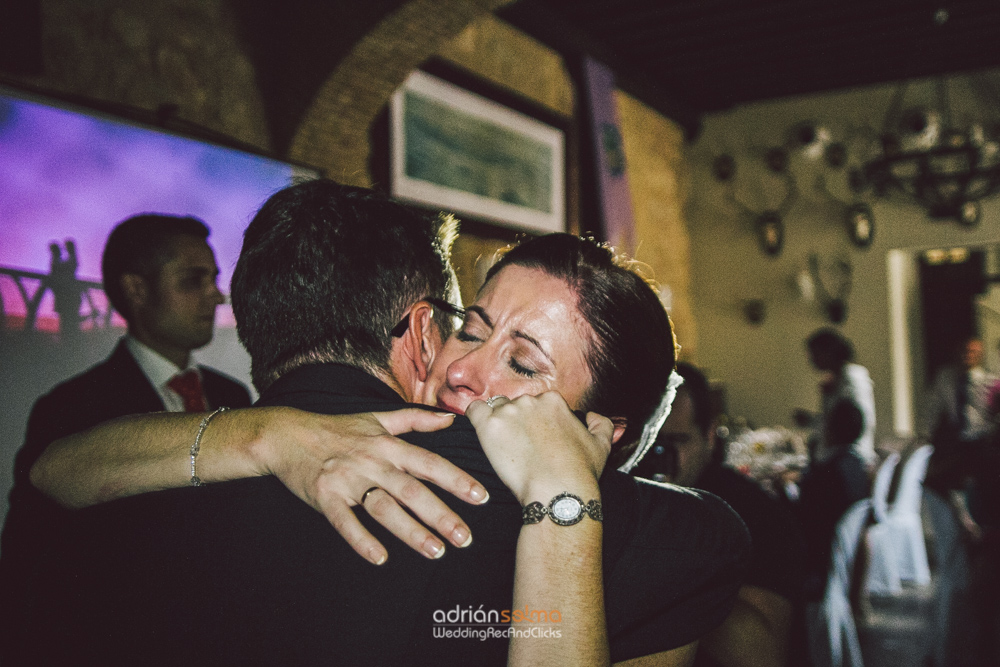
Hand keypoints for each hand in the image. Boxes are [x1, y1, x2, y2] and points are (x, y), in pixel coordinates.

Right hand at [252, 407, 487, 564]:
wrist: (288, 435)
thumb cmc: (337, 428)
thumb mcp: (378, 418)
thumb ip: (416, 420)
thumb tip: (449, 419)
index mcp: (388, 445)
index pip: (429, 463)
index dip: (456, 480)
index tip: (481, 497)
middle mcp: (372, 462)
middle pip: (412, 491)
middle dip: (441, 515)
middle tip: (465, 538)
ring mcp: (348, 480)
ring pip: (384, 509)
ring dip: (411, 532)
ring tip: (435, 551)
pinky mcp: (325, 497)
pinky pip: (345, 522)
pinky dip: (362, 540)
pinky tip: (380, 558)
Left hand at [466, 392, 612, 504]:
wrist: (559, 492)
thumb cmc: (580, 472)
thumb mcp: (602, 445)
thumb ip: (601, 424)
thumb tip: (592, 416)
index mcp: (554, 401)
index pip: (537, 403)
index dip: (534, 422)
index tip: (533, 439)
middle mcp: (531, 400)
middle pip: (515, 404)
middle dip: (516, 422)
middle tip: (517, 446)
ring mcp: (508, 411)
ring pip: (495, 408)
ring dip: (497, 423)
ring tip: (501, 446)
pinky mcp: (489, 425)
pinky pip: (473, 411)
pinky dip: (475, 419)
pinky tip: (482, 435)